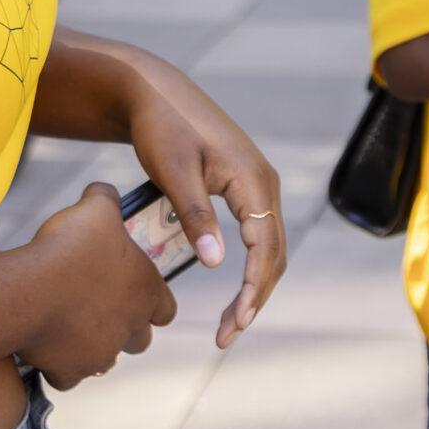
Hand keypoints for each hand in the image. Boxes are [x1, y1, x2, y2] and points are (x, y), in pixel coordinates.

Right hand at [16, 182, 177, 388]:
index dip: (152, 300)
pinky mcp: (69, 371)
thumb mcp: (96, 209)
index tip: (134, 291)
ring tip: (71, 324)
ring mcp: (100, 354)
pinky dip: (59, 364)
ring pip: (106, 359)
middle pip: (139, 339)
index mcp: (146, 293)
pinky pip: (68, 375)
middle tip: (99, 307)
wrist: (31, 289)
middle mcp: (129, 329)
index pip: (165, 308)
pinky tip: (46, 343)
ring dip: (94, 346)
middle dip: (124, 327)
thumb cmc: (70, 248)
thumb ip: (106, 199)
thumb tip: (104, 192)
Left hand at [119, 58, 288, 347]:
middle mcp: (264, 182)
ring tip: (232, 322)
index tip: (236, 323)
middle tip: (228, 335)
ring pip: (268, 247)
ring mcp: (257, 185)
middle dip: (256, 298)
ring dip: (255, 286)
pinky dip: (250, 267)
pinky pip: (257, 235)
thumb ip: (195, 216)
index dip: (254, 289)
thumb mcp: (174, 171)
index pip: (265, 247)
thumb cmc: (161, 128)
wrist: (155, 93)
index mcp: (253, 178)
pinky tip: (235, 288)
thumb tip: (214, 264)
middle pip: (273, 253)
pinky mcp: (244, 187)